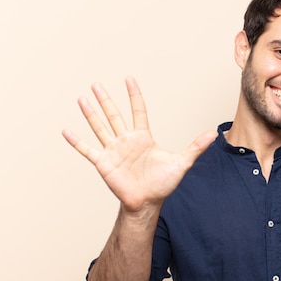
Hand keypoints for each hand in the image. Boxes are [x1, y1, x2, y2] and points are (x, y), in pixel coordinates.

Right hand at [62, 77, 216, 211]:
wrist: (148, 202)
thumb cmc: (163, 184)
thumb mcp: (182, 162)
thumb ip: (195, 147)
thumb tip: (213, 134)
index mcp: (143, 137)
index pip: (138, 110)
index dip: (134, 95)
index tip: (129, 78)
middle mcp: (126, 141)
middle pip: (114, 115)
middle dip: (106, 99)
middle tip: (96, 84)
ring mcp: (114, 151)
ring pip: (100, 127)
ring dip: (91, 113)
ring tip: (82, 98)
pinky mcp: (104, 163)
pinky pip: (88, 149)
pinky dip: (77, 140)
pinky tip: (66, 130)